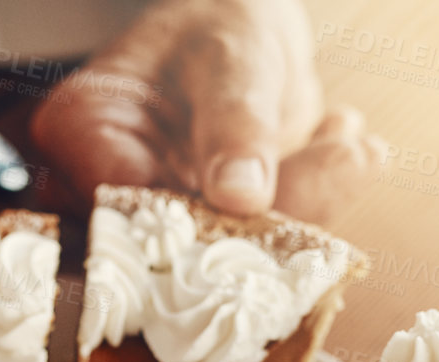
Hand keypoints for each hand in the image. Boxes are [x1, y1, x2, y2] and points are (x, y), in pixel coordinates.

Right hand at [29, 0, 382, 222]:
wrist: (240, 40)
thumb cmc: (215, 30)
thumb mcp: (230, 56)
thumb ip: (235, 123)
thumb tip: (240, 196)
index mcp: (82, 136)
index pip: (118, 207)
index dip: (184, 225)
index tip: (254, 203)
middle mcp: (108, 193)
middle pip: (174, 246)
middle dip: (266, 218)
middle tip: (343, 164)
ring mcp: (159, 225)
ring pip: (230, 253)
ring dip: (307, 205)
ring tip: (356, 149)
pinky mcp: (208, 239)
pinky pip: (266, 245)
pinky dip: (318, 200)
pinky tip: (351, 151)